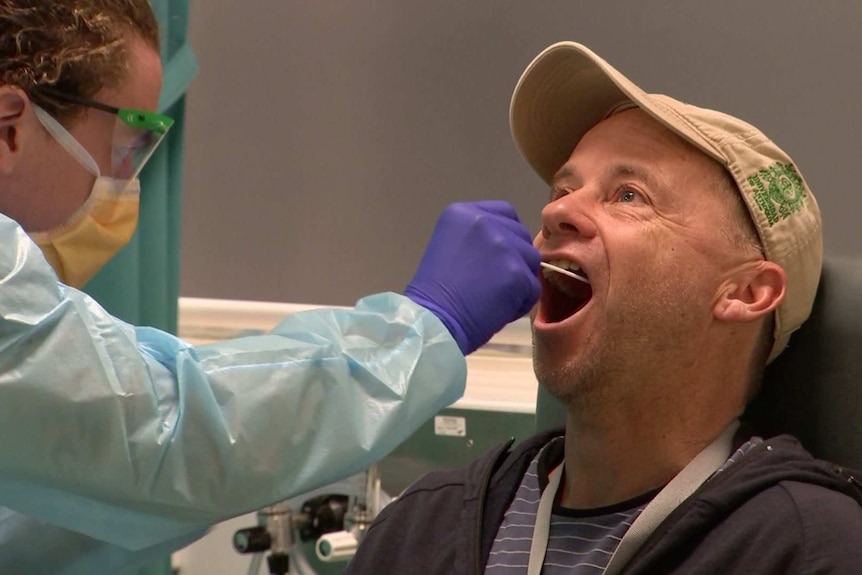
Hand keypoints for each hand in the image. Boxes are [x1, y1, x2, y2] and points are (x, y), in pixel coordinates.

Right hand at [405, 201, 540, 354]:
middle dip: (514, 258)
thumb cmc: (434, 294)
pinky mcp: (517, 272)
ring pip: (531, 260)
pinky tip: (498, 310)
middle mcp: (484, 221)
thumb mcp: (450, 247)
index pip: (505, 213)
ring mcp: (503, 245)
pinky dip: (521, 302)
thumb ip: (478, 240)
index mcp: (463, 213)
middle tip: (491, 282)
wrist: (433, 321)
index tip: (493, 258)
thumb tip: (506, 248)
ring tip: (494, 297)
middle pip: (521, 235)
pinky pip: (533, 287)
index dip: (505, 236)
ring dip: (520, 280)